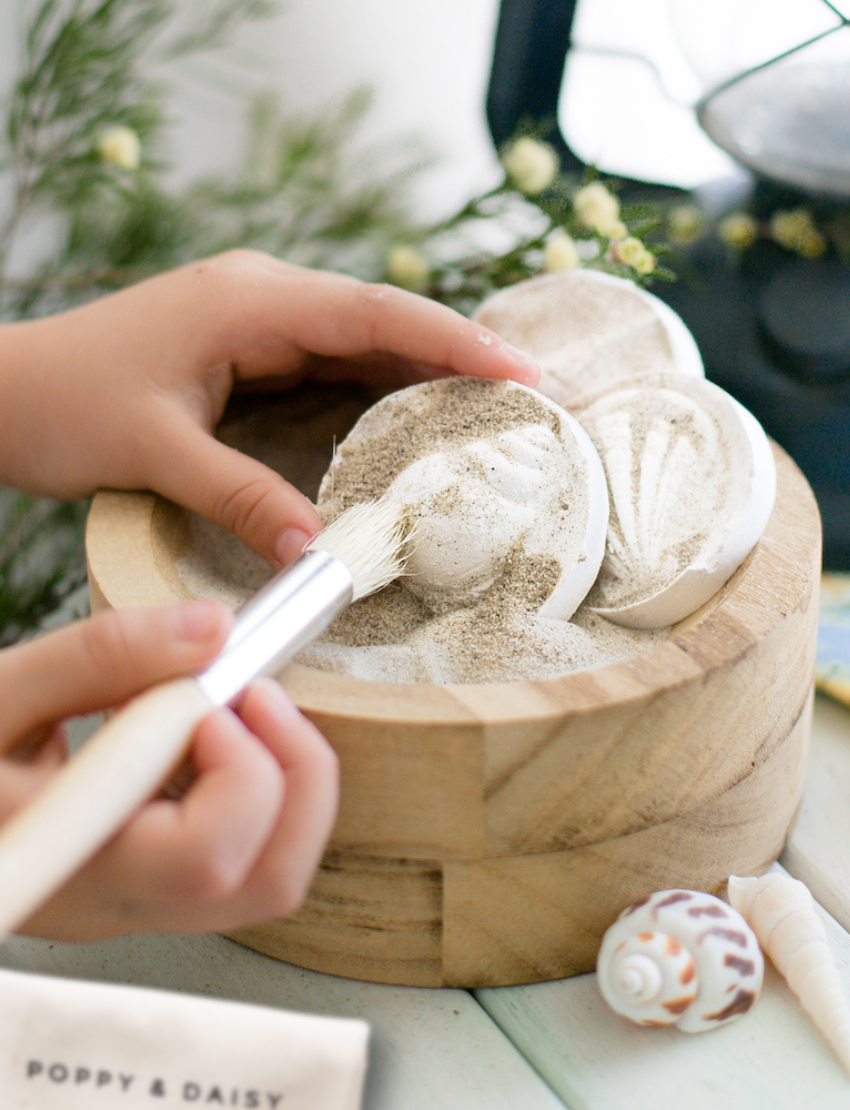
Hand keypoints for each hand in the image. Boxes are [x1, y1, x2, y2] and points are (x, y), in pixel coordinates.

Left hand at [0, 252, 539, 566]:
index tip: (520, 373)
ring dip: (425, 370)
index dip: (453, 341)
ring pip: (362, 339)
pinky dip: (381, 388)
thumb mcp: (156, 455)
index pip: (372, 313)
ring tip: (494, 412)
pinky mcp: (250, 347)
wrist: (5, 389)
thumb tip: (319, 555)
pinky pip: (333, 362)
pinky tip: (416, 420)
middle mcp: (261, 298)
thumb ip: (242, 497)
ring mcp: (257, 319)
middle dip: (458, 355)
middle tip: (531, 399)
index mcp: (246, 303)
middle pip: (382, 319)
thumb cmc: (65, 405)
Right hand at [0, 599, 337, 939]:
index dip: (244, 770)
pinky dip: (264, 784)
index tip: (215, 692)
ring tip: (235, 704)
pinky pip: (251, 852)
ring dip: (287, 775)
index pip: (207, 857)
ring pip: (273, 871)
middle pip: (269, 876)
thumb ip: (100, 656)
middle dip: (296, 768)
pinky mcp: (154, 884)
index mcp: (71, 865)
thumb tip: (212, 628)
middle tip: (254, 691)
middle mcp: (118, 904)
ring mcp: (141, 903)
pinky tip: (212, 731)